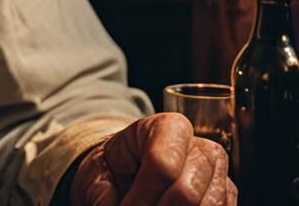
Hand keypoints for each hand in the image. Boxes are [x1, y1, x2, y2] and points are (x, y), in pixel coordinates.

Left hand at [70, 113, 235, 204]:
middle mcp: (200, 148)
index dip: (141, 198)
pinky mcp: (227, 198)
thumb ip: (104, 193)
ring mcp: (219, 175)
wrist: (127, 174)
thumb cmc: (113, 170)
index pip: (162, 165)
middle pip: (187, 193)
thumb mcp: (98, 173)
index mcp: (166, 127)